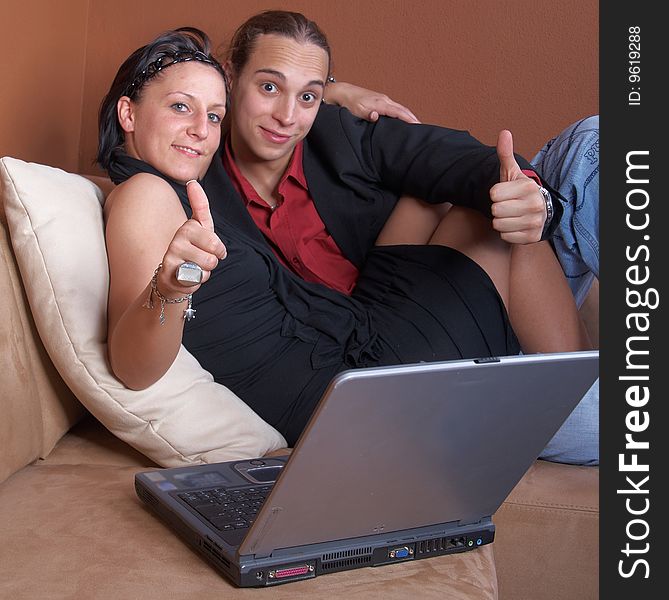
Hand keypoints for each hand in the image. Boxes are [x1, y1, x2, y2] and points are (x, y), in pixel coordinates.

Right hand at [158, 180, 226, 294]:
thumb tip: (192, 182)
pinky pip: (198, 275)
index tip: (201, 213)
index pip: (210, 229)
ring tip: (195, 266)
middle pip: (215, 247)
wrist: (174, 277)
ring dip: (206, 270)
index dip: (216, 242)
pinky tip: (188, 275)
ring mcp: (174, 250)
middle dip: (214, 258)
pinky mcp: (170, 267)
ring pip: (208, 262)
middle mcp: (180, 235)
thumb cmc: (193, 251)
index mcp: (191, 225)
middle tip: (203, 258)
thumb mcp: (202, 229)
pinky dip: (198, 279)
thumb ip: (201, 207)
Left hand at [323, 81, 419, 123]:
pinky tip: (404, 118)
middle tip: (421, 128)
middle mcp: (384, 100)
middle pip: (402, 109)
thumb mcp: (356, 111)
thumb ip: (367, 114)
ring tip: (416, 124)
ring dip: (408, 115)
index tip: (417, 126)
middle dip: (412, 118)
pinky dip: (402, 112)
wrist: (343, 92)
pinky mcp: (380, 100)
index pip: (398, 112)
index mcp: (380, 103)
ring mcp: (383, 99)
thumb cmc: (349, 103)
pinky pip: (395, 107)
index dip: (408, 119)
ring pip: (399, 108)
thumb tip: (376, 116)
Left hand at [489, 130, 545, 243]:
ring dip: (501, 221)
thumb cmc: (520, 191)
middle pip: (495, 210)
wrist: (540, 210)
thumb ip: (505, 154)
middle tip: (508, 205)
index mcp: (528, 187)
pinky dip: (507, 233)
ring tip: (512, 215)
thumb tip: (504, 133)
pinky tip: (516, 225)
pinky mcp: (532, 237)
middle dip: (497, 208)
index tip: (506, 193)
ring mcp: (535, 222)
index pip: (493, 194)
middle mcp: (535, 204)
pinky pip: (505, 237)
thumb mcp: (512, 172)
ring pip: (498, 225)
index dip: (495, 194)